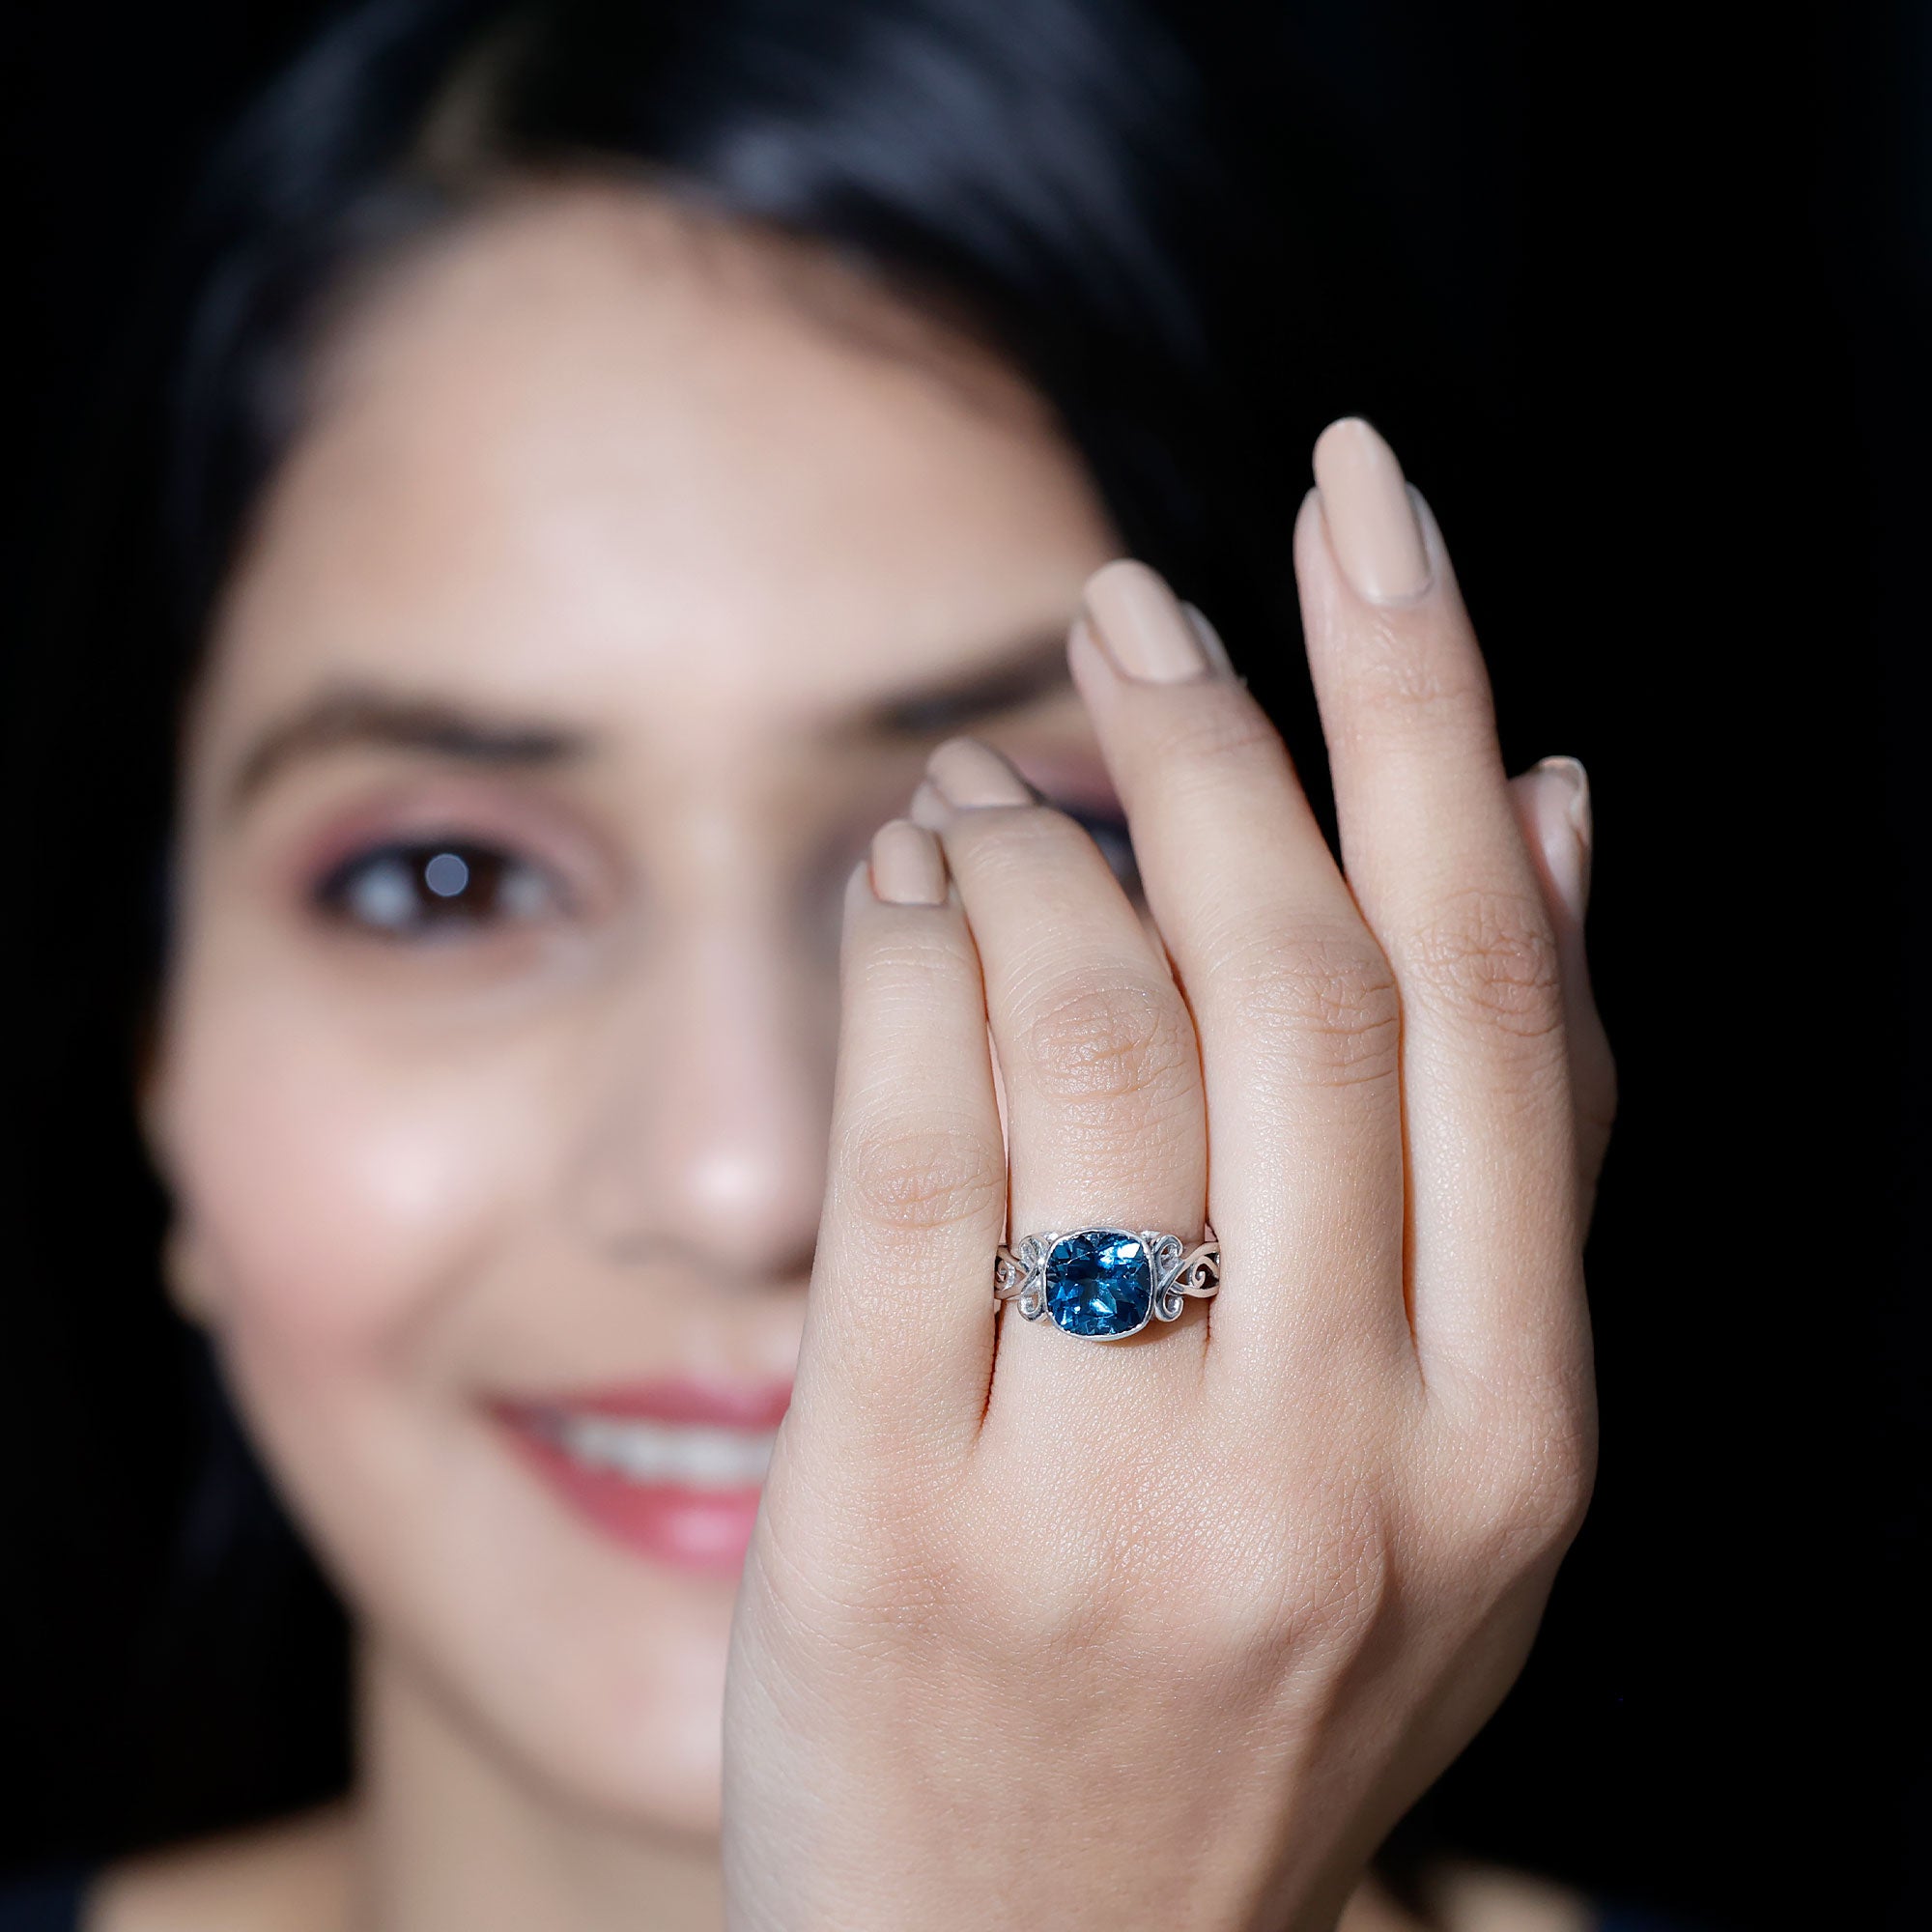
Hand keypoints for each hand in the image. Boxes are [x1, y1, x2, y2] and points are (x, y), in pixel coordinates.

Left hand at [721, 420, 1612, 1930]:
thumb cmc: (1259, 1686)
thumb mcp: (1463, 1458)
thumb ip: (1515, 1144)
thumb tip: (1557, 815)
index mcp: (1509, 1430)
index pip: (1479, 981)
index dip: (1423, 706)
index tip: (1365, 509)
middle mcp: (1339, 1458)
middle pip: (1290, 975)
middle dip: (1214, 731)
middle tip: (1135, 603)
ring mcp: (1111, 1502)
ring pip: (1089, 1034)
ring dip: (1034, 840)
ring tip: (993, 771)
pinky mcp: (894, 1523)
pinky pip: (902, 1158)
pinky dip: (903, 965)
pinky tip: (904, 883)